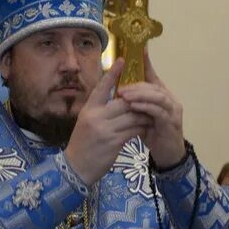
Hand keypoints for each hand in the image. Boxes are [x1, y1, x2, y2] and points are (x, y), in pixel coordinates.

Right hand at [64, 59, 150, 184]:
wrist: (76, 168)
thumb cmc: (82, 145)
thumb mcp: (86, 123)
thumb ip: (100, 111)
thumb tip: (118, 100)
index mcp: (88, 110)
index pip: (101, 87)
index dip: (112, 73)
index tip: (122, 60)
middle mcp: (96, 117)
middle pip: (123, 101)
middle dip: (138, 100)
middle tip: (150, 97)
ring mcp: (105, 129)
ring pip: (132, 115)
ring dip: (144, 115)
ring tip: (152, 113)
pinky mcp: (114, 142)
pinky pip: (134, 129)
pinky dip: (142, 127)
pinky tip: (146, 127)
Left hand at [115, 50, 183, 168]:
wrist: (168, 155)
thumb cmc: (154, 134)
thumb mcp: (142, 116)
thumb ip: (135, 103)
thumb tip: (118, 90)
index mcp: (162, 95)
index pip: (153, 76)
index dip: (146, 62)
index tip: (138, 49)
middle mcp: (170, 100)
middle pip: (153, 86)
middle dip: (136, 85)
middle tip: (119, 88)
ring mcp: (173, 111)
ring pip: (157, 96)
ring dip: (140, 95)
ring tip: (124, 96)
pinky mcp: (172, 123)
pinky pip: (158, 112)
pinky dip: (146, 107)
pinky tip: (134, 107)